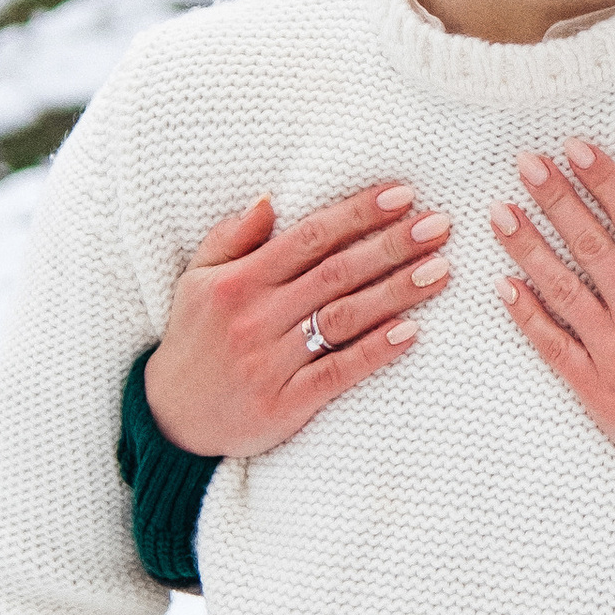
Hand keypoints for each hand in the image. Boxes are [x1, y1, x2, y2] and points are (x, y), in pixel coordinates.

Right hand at [144, 183, 451, 456]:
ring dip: (396, 292)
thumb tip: (271, 199)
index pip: (309, 238)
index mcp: (239, 282)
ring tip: (440, 271)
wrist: (173, 419)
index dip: (358, 214)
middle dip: (392, 246)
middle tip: (439, 226)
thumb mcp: (197, 280)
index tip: (403, 195)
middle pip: (336, 273)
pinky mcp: (286, 404)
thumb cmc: (194, 339)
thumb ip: (232, 237)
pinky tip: (411, 332)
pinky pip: (338, 372)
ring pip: (344, 318)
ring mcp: (272, 362)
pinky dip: (375, 351)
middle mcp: (256, 318)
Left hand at [489, 142, 614, 508]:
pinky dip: (526, 316)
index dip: (602, 177)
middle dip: (554, 197)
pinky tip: (504, 286)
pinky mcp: (599, 393)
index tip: (574, 146)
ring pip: (560, 289)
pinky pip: (553, 347)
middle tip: (524, 162)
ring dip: (527, 247)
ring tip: (500, 213)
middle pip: (589, 242)